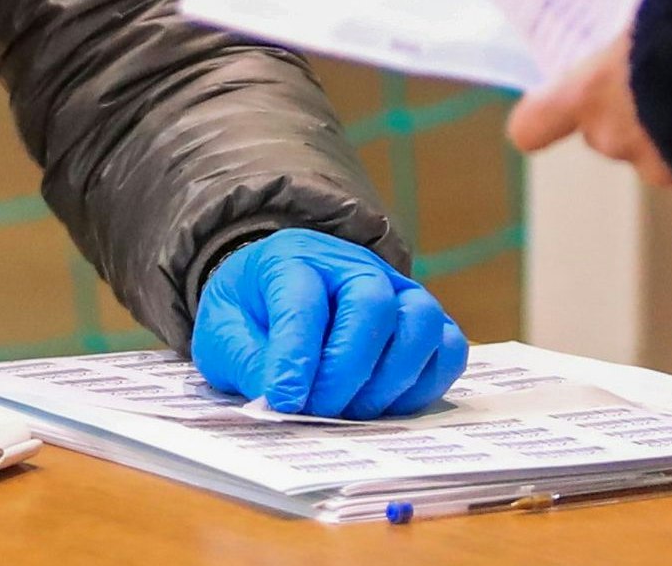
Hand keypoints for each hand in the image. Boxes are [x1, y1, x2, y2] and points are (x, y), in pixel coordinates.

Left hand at [190, 228, 466, 418]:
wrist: (277, 296)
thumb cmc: (250, 315)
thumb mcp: (222, 333)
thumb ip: (246, 361)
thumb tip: (281, 400)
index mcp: (293, 258)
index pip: (304, 301)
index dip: (297, 357)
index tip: (284, 401)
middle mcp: (354, 264)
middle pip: (373, 304)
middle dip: (348, 369)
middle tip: (320, 410)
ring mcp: (397, 289)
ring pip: (421, 321)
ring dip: (391, 378)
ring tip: (353, 412)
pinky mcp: (423, 319)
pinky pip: (449, 348)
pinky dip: (426, 383)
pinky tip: (388, 405)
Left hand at [507, 34, 671, 187]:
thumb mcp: (653, 10)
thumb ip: (640, 31)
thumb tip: (650, 18)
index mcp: (589, 94)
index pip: (532, 126)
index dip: (542, 119)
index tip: (553, 108)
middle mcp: (616, 138)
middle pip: (608, 134)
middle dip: (633, 115)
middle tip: (666, 76)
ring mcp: (662, 169)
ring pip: (661, 153)